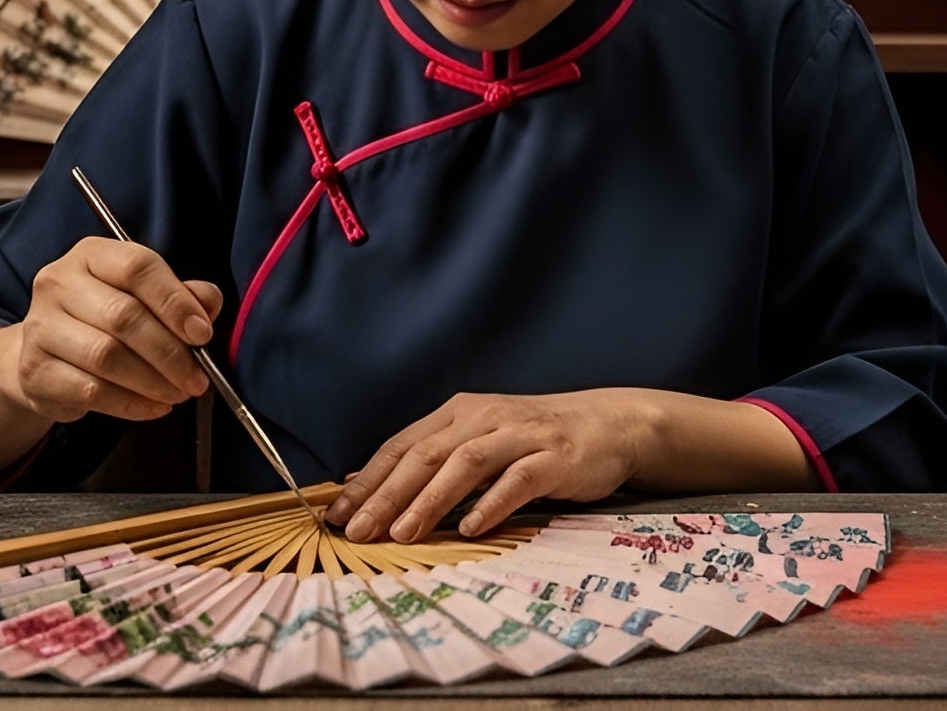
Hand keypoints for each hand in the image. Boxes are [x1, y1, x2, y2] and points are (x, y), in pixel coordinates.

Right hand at [1, 237, 219, 424]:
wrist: (44, 355)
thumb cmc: (103, 321)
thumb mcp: (143, 298)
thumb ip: (181, 296)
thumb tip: (207, 304)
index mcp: (91, 255)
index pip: (138, 267)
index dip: (175, 302)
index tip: (203, 333)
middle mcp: (59, 283)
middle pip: (123, 316)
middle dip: (170, 352)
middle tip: (197, 377)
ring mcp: (41, 326)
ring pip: (106, 356)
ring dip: (152, 381)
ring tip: (178, 393)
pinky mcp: (34, 370)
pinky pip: (90, 391)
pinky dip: (130, 403)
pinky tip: (153, 407)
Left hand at [325, 390, 659, 542]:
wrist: (608, 424)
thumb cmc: (536, 440)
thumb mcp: (481, 439)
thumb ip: (434, 458)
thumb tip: (371, 486)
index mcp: (460, 412)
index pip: (402, 444)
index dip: (368, 479)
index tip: (337, 515)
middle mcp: (484, 417)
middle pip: (426, 454)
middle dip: (387, 494)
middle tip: (359, 531)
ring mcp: (520, 436)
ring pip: (466, 464)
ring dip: (430, 500)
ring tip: (403, 533)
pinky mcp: (553, 458)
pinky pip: (517, 480)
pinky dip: (491, 504)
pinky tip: (471, 529)